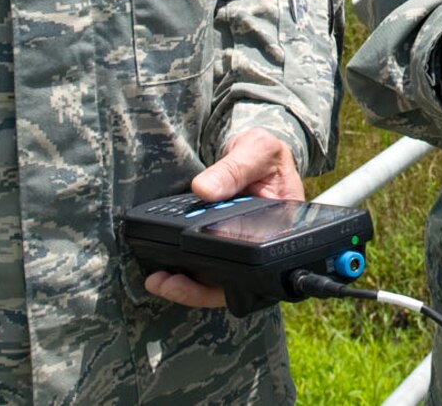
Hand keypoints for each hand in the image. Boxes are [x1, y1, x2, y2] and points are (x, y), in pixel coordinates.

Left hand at [143, 128, 304, 308]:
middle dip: (199, 290)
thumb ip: (233, 169)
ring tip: (160, 281)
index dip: (231, 275)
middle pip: (235, 283)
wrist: (251, 151)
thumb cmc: (264, 152)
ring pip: (217, 282)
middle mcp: (260, 244)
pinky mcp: (220, 244)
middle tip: (168, 283)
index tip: (201, 270)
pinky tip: (163, 270)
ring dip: (188, 287)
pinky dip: (185, 272)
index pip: (258, 261)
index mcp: (281, 227)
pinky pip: (205, 267)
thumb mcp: (256, 150)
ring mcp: (239, 247)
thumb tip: (204, 190)